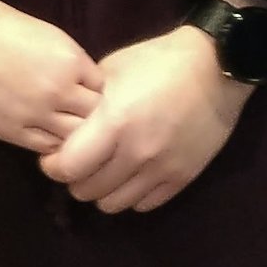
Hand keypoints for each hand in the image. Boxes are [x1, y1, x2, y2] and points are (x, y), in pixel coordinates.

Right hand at [0, 0, 104, 151]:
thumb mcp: (48, 37)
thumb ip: (70, 65)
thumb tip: (83, 89)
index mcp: (70, 60)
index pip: (102, 90)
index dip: (95, 94)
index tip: (83, 95)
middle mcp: (60, 89)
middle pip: (95, 118)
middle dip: (90, 119)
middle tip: (77, 117)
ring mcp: (37, 113)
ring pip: (74, 139)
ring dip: (71, 136)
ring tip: (61, 130)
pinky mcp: (14, 131)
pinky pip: (47, 148)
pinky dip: (52, 145)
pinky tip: (45, 135)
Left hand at [37, 27, 249, 212]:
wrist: (214, 68)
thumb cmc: (157, 61)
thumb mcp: (112, 70)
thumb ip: (88, 102)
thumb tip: (67, 123)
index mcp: (114, 122)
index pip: (69, 167)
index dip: (54, 165)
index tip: (52, 157)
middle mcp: (136, 153)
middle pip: (87, 190)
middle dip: (75, 178)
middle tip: (78, 163)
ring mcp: (161, 169)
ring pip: (114, 204)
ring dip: (102, 190)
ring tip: (104, 171)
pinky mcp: (182, 179)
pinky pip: (145, 205)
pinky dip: (131, 194)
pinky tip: (131, 175)